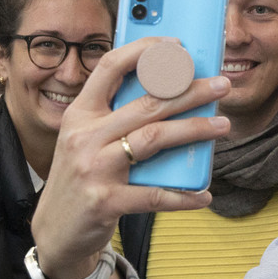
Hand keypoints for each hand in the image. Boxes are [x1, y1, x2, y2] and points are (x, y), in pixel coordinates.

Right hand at [31, 37, 230, 278]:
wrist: (54, 231)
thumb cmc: (81, 179)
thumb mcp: (86, 141)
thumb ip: (116, 118)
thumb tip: (170, 95)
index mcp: (80, 114)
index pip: (111, 67)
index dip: (145, 52)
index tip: (177, 47)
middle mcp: (84, 136)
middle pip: (147, 103)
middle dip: (189, 90)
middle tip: (221, 85)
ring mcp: (93, 168)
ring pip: (154, 139)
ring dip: (195, 131)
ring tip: (223, 126)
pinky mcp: (104, 202)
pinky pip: (153, 196)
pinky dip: (182, 196)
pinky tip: (203, 195)